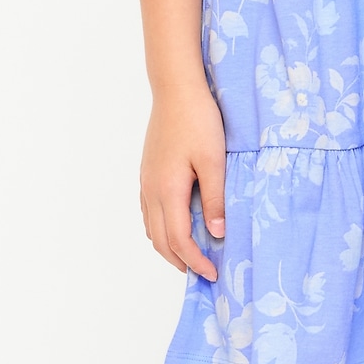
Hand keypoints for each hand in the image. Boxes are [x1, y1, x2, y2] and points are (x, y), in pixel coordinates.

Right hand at [139, 81, 227, 279]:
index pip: (178, 240)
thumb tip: (217, 234)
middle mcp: (151, 190)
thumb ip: (215, 199)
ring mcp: (146, 181)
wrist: (176, 90)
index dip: (195, 261)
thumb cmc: (198, 121)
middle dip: (180, 261)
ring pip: (151, 228)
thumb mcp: (214, 161)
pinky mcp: (148, 172)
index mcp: (168, 190)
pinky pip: (149, 212)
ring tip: (192, 255)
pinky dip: (161, 229)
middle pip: (160, 240)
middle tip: (203, 272)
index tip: (213, 273)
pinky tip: (177, 226)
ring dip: (169, 247)